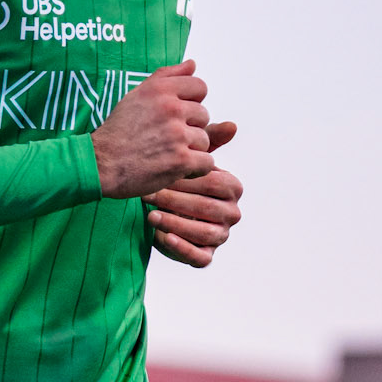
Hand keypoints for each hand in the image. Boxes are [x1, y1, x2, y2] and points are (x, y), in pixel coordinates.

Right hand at [91, 60, 227, 199]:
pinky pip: (207, 162)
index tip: (176, 116)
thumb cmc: (119, 131)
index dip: (192, 103)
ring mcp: (177, 135)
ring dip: (192, 150)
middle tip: (167, 139)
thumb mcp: (137, 95)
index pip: (200, 87)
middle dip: (190, 128)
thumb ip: (166, 77)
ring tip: (167, 154)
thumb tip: (192, 64)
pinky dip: (196, 168)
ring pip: (205, 140)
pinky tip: (177, 168)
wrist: (100, 165)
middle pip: (204, 115)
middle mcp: (170, 109)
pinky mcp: (180, 160)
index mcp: (161, 90)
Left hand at [147, 143, 241, 267]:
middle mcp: (232, 213)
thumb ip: (207, 142)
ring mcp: (221, 236)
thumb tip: (232, 124)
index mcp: (233, 188)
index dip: (187, 180)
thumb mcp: (188, 159)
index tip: (160, 175)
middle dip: (175, 201)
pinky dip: (181, 248)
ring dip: (175, 223)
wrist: (161, 208)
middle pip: (206, 208)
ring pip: (203, 232)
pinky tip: (161, 236)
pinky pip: (200, 257)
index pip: (213, 183)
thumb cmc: (177, 179)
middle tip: (148, 195)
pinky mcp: (207, 256)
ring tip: (151, 216)